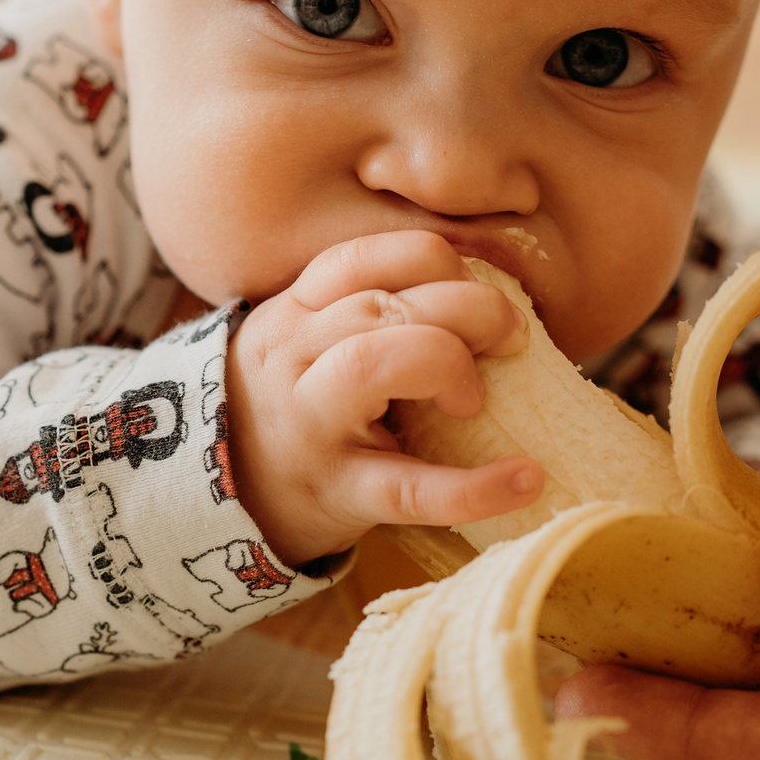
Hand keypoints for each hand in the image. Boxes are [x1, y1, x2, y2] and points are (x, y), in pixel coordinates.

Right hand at [226, 230, 539, 567]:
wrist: (231, 501)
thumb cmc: (293, 413)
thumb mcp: (307, 348)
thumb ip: (366, 312)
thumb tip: (482, 291)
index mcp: (291, 314)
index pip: (361, 259)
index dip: (434, 261)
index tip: (477, 286)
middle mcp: (290, 359)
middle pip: (379, 306)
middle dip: (465, 309)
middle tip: (510, 339)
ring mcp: (308, 426)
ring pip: (372, 365)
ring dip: (448, 366)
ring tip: (479, 400)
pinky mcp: (337, 494)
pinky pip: (408, 488)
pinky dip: (476, 487)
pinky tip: (528, 479)